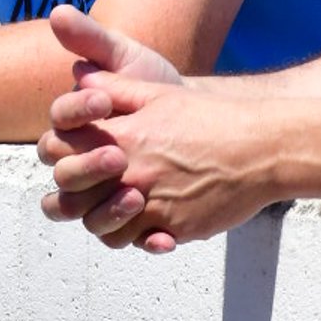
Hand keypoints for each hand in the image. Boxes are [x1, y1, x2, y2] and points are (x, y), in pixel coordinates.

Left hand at [39, 38, 269, 252]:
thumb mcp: (161, 92)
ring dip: (103, 219)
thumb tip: (82, 77)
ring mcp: (152, 206)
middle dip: (73, 193)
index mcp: (123, 138)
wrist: (262, 149)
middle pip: (73, 198)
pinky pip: (139, 242)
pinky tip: (148, 222)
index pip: (61, 153)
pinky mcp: (174, 229)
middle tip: (87, 188)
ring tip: (118, 207)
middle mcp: (131, 175)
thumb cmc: (213, 118)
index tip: (71, 153)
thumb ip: (117, 88)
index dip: (59, 154)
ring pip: (102, 228)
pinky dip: (137, 236)